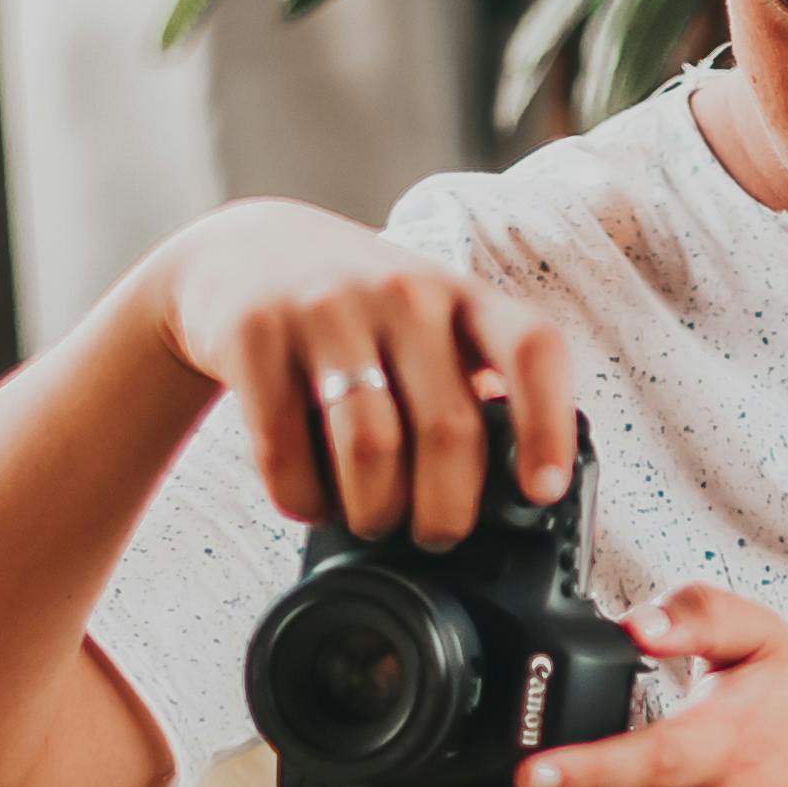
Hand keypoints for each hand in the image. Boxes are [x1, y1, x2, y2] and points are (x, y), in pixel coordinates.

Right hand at [145, 199, 585, 548]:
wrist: (240, 252)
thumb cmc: (358, 313)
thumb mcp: (426, 325)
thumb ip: (468, 386)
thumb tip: (515, 488)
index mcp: (461, 296)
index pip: (530, 349)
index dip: (547, 425)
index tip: (541, 492)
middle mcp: (402, 291)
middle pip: (448, 429)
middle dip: (445, 510)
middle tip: (434, 534)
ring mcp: (326, 308)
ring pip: (370, 448)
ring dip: (374, 511)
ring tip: (370, 519)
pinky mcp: (256, 333)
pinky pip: (286, 449)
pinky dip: (301, 498)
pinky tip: (307, 498)